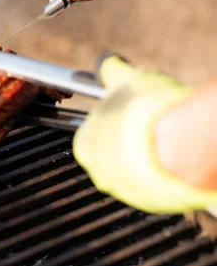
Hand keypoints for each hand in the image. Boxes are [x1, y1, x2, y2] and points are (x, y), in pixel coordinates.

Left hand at [73, 54, 216, 213]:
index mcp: (86, 145)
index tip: (131, 114)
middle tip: (151, 125)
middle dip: (130, 141)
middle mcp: (99, 172)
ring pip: (135, 173)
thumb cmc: (146, 111)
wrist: (179, 144)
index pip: (93, 135)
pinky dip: (165, 172)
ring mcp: (125, 191)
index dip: (113, 122)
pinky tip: (175, 156)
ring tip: (166, 139)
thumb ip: (112, 72)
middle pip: (113, 155)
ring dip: (147, 158)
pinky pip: (157, 185)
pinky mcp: (152, 202)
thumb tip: (107, 63)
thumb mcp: (127, 80)